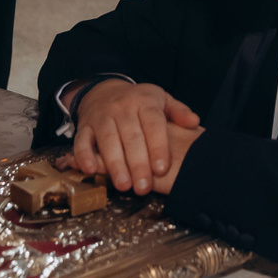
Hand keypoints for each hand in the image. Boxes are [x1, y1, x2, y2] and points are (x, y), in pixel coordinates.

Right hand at [72, 79, 200, 193]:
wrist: (104, 90)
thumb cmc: (139, 102)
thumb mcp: (161, 100)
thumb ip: (178, 112)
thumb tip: (195, 122)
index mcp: (144, 101)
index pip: (153, 124)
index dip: (158, 147)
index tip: (162, 169)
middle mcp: (122, 107)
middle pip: (131, 136)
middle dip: (137, 163)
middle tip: (144, 187)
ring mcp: (101, 116)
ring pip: (107, 140)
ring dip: (115, 164)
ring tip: (124, 185)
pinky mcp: (84, 126)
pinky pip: (81, 140)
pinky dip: (84, 155)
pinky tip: (90, 170)